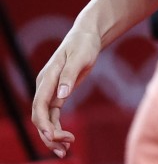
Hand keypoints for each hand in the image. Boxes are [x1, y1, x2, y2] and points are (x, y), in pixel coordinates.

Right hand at [31, 27, 100, 158]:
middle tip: (64, 148)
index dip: (43, 122)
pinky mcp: (57, 95)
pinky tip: (65, 139)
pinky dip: (57, 129)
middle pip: (39, 116)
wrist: (86, 37)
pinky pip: (53, 116)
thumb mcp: (80, 57)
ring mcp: (49, 91)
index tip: (54, 136)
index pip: (39, 104)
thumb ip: (69, 75)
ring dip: (51, 136)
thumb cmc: (84, 45)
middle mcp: (45, 86)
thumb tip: (61, 95)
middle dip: (48, 134)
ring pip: (45, 119)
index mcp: (48, 77)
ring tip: (64, 151)